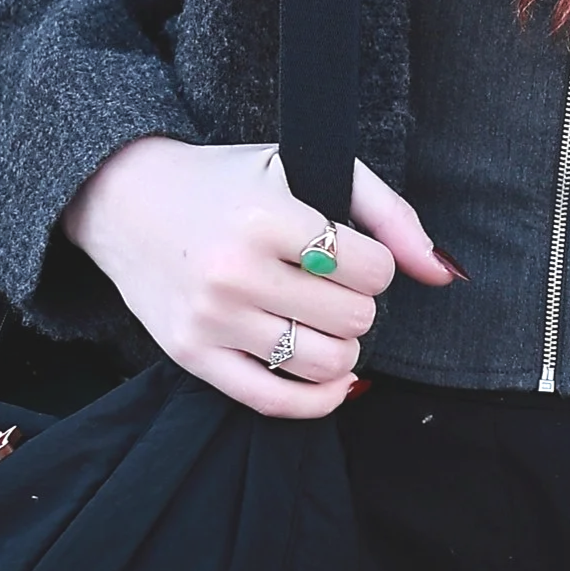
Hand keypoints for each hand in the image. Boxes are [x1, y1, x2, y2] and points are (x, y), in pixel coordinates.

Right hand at [61, 138, 459, 416]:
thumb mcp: (308, 168)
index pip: (371, 269)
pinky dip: (318, 399)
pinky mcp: (193, 357)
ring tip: (325, 320)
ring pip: (324, 364)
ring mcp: (210, 321)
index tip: (354, 253)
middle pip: (353, 318)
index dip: (378, 264)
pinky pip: (274, 402)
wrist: (127, 201)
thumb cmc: (228, 182)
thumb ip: (387, 213)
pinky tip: (330, 379)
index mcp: (264, 218)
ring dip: (343, 347)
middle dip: (359, 303)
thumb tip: (443, 274)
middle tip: (334, 285)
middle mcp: (233, 273)